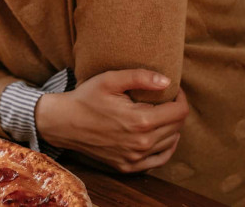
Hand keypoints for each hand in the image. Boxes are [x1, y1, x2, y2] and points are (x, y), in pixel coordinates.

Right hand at [35, 69, 188, 172]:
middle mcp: (141, 143)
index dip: (181, 98)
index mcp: (140, 121)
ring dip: (172, 127)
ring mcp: (135, 158)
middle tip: (167, 99)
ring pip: (171, 142)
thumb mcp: (110, 79)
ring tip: (162, 113)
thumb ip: (140, 77)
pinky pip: (159, 160)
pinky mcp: (128, 166)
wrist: (63, 122)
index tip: (173, 90)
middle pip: (177, 127)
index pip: (179, 112)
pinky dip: (166, 148)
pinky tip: (162, 136)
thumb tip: (167, 81)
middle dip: (176, 110)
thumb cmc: (86, 98)